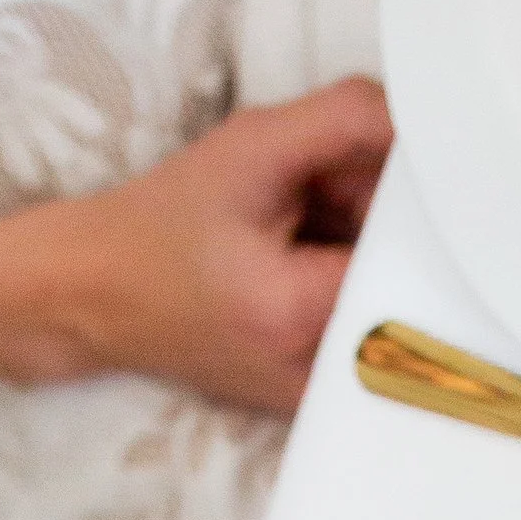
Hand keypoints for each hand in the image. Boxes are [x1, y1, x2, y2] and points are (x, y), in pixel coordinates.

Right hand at [0, 82, 394, 417]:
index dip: (398, 196)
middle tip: (310, 195)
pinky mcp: (317, 399)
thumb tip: (423, 120)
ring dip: (359, 250)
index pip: (413, 248)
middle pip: (406, 278)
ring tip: (295, 228)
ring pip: (388, 301)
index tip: (355, 168)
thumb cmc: (164, 223)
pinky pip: (364, 330)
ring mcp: (325, 395)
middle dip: (375, 221)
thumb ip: (346, 122)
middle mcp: (327, 373)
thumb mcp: (253, 146)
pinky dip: (344, 285)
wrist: (98, 296)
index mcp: (306, 315)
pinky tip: (296, 263)